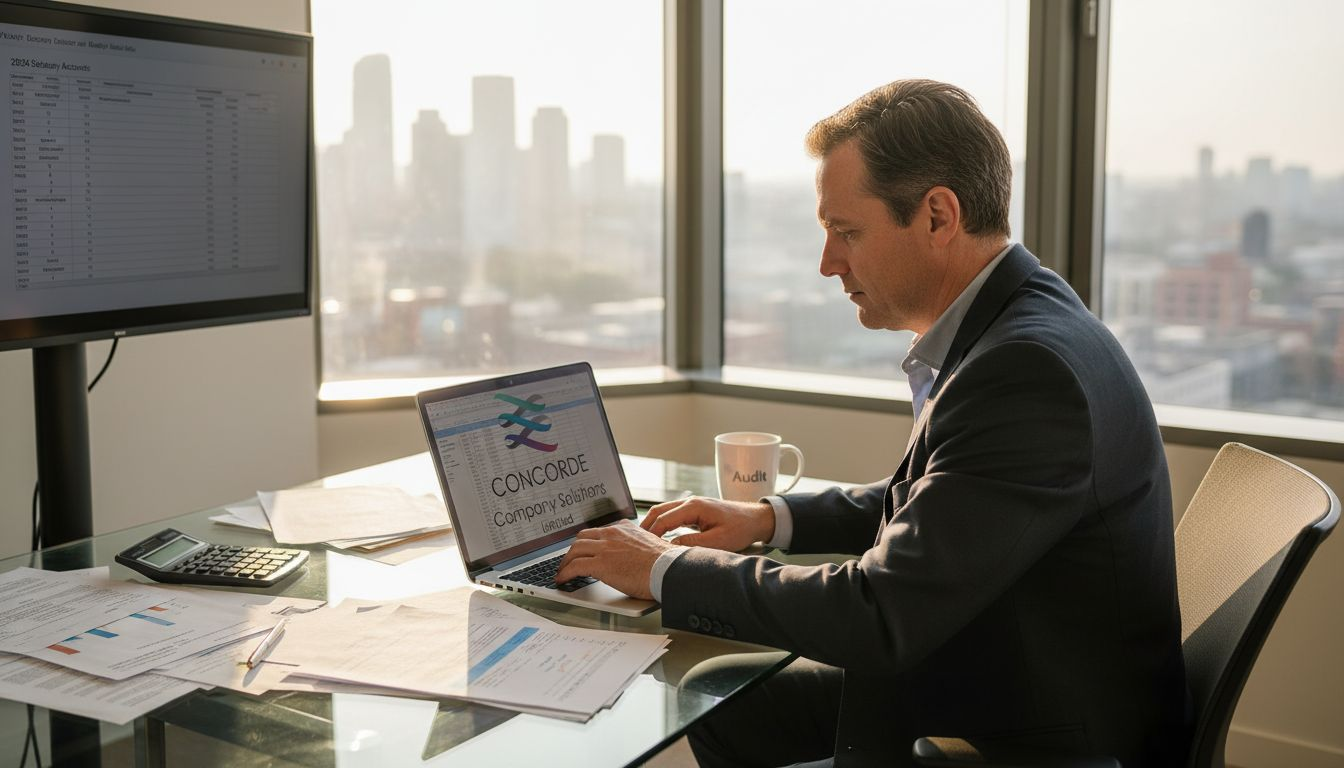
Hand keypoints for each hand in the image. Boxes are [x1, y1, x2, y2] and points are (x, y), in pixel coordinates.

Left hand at [555, 520, 670, 599]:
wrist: (668, 569)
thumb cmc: (665, 564)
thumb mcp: (650, 546)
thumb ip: (636, 547)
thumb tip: (632, 559)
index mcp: (625, 528)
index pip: (600, 531)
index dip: (589, 542)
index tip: (586, 550)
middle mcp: (613, 533)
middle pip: (582, 538)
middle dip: (574, 550)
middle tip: (570, 561)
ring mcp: (605, 547)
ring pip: (575, 550)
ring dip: (566, 562)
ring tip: (563, 572)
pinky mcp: (600, 563)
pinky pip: (575, 566)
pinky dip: (565, 573)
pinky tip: (563, 580)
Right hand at [639, 496, 773, 552]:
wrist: (756, 519)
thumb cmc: (740, 528)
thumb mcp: (718, 541)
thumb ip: (693, 544)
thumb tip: (670, 548)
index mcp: (694, 507)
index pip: (664, 519)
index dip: (651, 534)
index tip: (642, 548)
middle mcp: (690, 502)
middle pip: (658, 511)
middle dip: (645, 526)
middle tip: (635, 543)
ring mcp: (692, 504)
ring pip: (663, 511)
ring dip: (652, 524)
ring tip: (643, 541)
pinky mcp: (695, 510)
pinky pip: (672, 514)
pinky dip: (662, 523)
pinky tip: (658, 536)